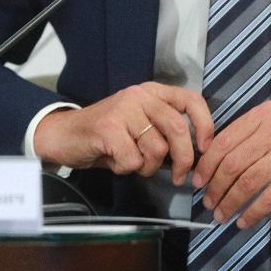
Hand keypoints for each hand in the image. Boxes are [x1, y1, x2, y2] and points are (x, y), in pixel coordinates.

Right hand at [33, 83, 213, 183]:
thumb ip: (165, 134)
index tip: (205, 148)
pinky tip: (115, 161)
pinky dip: (127, 169)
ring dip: (148, 167)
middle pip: (178, 128)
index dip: (205, 124)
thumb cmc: (107, 136)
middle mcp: (140, 96)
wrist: (64, 135)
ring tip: (132, 162)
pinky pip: (133, 160)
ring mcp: (123, 109)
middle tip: (179, 177)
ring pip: (156, 149)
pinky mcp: (108, 128)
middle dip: (184, 159)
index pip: (191, 100)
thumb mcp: (140, 127)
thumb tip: (196, 156)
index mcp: (152, 92)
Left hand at [191, 100, 270, 228]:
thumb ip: (255, 129)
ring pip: (247, 182)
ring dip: (229, 202)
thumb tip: (225, 152)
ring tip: (221, 214)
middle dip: (214, 187)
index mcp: (264, 115)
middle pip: (231, 164)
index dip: (206, 165)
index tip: (199, 179)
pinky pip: (270, 197)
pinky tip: (244, 221)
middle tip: (208, 202)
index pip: (223, 141)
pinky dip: (253, 212)